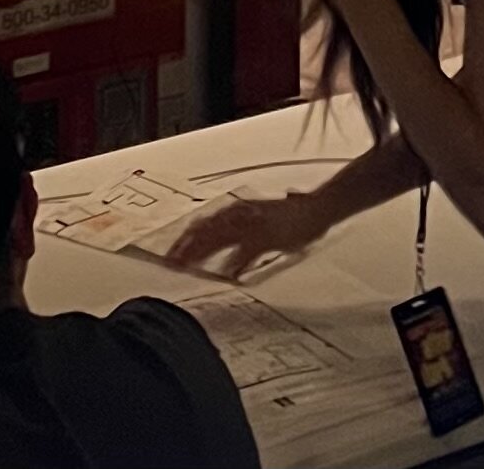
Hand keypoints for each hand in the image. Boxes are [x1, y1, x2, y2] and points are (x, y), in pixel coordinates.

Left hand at [163, 190, 327, 279]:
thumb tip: (215, 236)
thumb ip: (236, 226)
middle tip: (171, 264)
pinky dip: (234, 262)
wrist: (312, 208)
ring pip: (220, 238)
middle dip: (186, 248)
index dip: (184, 239)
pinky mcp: (268, 236)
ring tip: (187, 266)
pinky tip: (225, 274)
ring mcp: (253, 224)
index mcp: (235, 210)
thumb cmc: (285, 216)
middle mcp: (239, 214)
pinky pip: (246, 251)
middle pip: (205, 231)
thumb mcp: (255, 217)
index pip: (202, 224)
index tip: (171, 255)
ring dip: (202, 253)